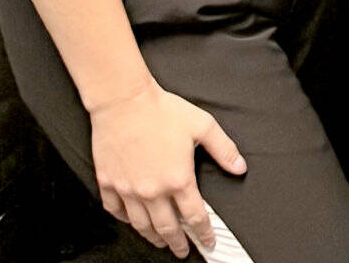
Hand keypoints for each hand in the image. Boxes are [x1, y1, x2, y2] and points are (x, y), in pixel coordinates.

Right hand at [89, 81, 246, 256]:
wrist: (124, 101)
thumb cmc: (162, 111)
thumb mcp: (202, 126)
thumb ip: (224, 149)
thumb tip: (240, 167)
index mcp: (178, 180)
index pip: (195, 216)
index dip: (204, 233)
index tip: (208, 242)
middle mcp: (152, 191)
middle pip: (167, 228)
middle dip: (178, 243)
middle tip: (183, 251)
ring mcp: (128, 189)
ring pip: (141, 225)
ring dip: (153, 237)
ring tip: (161, 242)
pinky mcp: (108, 183)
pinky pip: (115, 210)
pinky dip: (125, 220)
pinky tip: (132, 221)